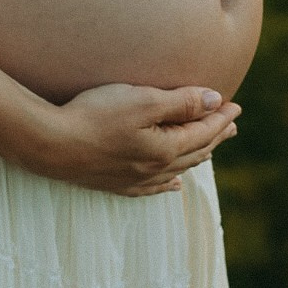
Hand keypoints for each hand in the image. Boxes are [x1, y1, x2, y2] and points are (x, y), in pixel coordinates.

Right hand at [23, 82, 240, 194]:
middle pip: (195, 151)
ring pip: (177, 169)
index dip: (220, 117)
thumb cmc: (96, 115)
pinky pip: (154, 187)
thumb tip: (215, 102)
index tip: (235, 105)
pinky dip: (170, 183)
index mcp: (166, 149)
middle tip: (230, 123)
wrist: (52, 144)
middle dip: (215, 135)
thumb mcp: (142, 100)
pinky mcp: (116, 183)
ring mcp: (135, 179)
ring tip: (210, 147)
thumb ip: (180, 102)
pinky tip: (175, 185)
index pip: (203, 131)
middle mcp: (156, 169)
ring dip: (197, 155)